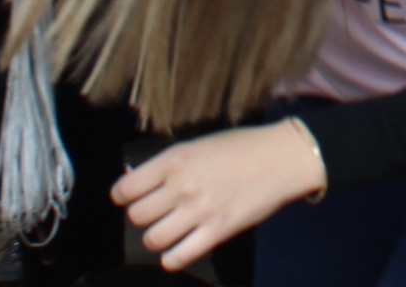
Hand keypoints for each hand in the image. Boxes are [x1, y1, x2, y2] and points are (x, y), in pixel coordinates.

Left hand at [115, 122, 327, 271]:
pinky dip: (172, 259)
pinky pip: (178, 258)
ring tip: (169, 231)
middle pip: (136, 216)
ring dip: (156, 238)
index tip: (131, 198)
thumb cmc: (239, 148)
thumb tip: (132, 182)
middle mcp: (183, 184)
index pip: (125, 189)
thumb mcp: (198, 146)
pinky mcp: (218, 231)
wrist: (282, 157)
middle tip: (157, 213)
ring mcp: (200, 210)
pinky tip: (179, 249)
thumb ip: (167, 165)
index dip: (123, 197)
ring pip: (152, 239)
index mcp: (175, 159)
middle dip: (142, 217)